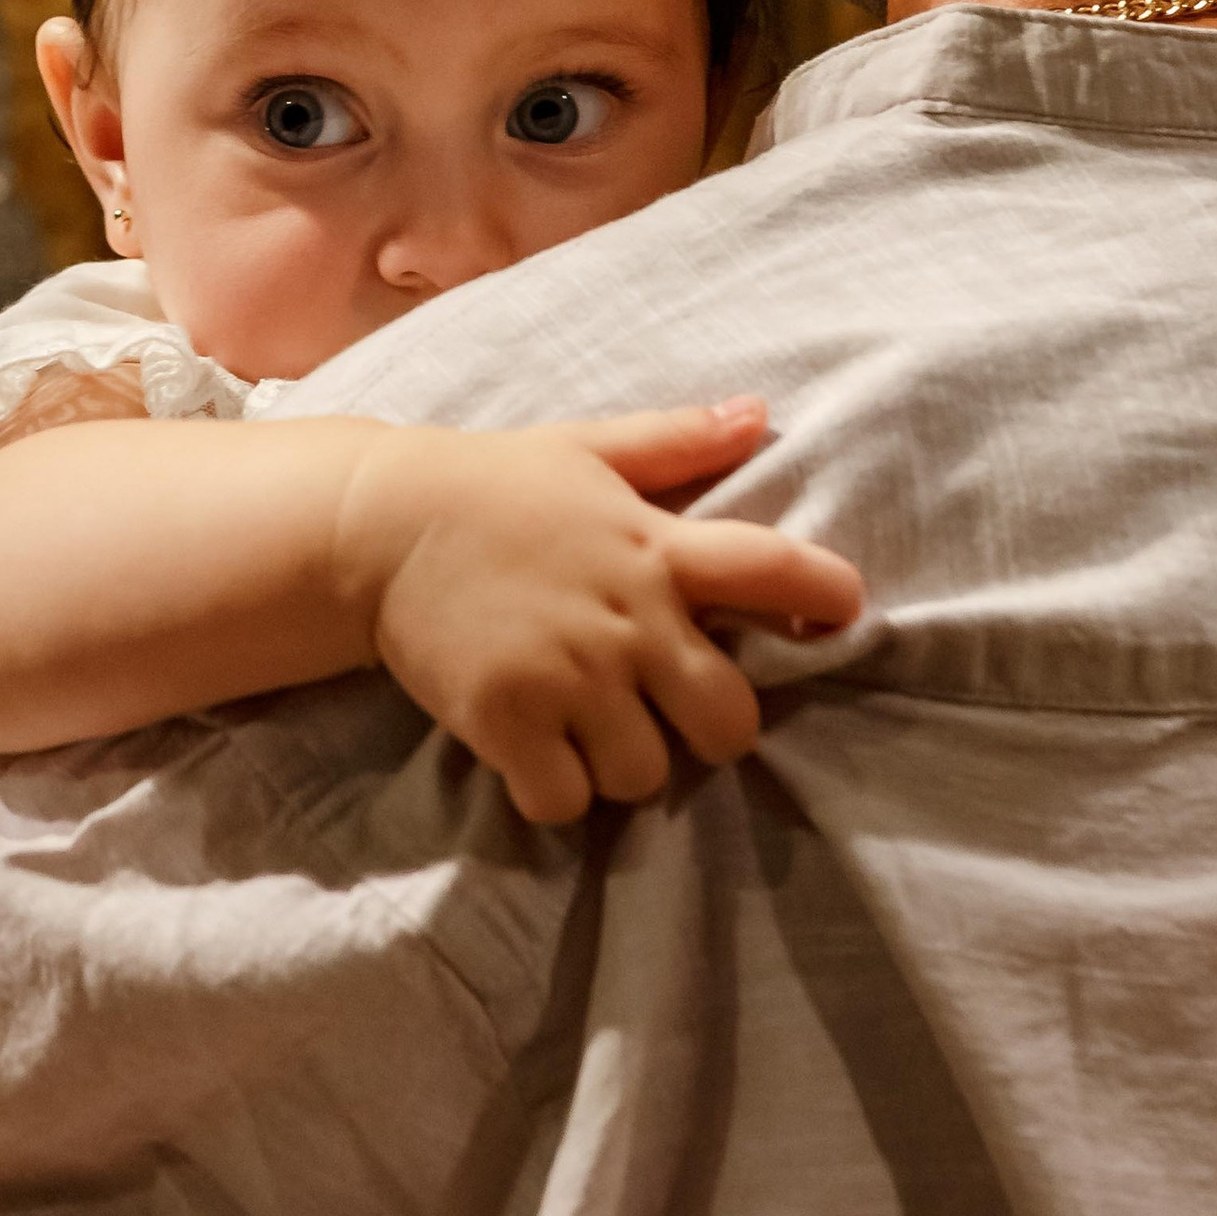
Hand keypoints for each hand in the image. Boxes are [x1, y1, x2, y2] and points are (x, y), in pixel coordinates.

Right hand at [335, 400, 863, 825]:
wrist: (376, 524)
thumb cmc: (492, 485)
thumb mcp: (586, 449)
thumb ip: (676, 441)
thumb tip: (762, 414)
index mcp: (654, 547)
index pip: (773, 568)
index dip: (823, 595)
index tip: (839, 615)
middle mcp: (627, 617)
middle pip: (730, 722)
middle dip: (705, 728)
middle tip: (659, 708)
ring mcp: (569, 674)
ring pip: (647, 774)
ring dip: (619, 762)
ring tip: (578, 723)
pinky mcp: (510, 720)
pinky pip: (569, 801)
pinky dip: (554, 791)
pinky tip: (532, 751)